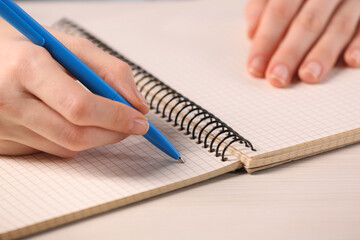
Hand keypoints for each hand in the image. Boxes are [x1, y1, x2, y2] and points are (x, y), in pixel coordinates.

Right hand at [0, 19, 148, 156]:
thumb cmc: (27, 48)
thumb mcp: (68, 45)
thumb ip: (109, 70)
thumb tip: (137, 103)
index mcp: (26, 67)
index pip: (80, 106)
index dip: (115, 117)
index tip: (139, 120)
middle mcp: (8, 100)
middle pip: (75, 135)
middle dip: (112, 133)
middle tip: (130, 125)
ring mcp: (1, 126)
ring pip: (66, 147)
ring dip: (94, 136)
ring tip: (96, 114)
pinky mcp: (1, 142)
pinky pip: (50, 150)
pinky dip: (70, 139)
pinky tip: (64, 119)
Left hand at [245, 0, 359, 87]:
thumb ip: (262, 5)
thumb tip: (251, 33)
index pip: (280, 11)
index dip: (266, 40)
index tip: (255, 66)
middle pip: (308, 22)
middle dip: (290, 52)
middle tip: (278, 77)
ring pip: (339, 26)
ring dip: (323, 53)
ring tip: (308, 75)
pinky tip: (351, 60)